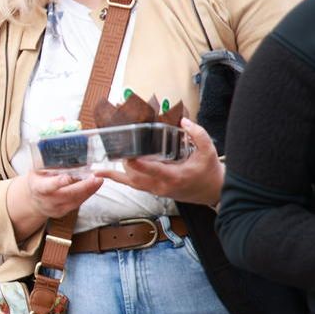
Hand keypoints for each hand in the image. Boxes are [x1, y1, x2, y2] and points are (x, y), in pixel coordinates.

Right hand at [20, 169, 102, 221]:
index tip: (68, 177)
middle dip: (84, 187)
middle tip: (96, 178)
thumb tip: (65, 154)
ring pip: (76, 200)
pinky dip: (87, 194)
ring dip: (89, 190)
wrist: (34, 201)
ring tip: (99, 180)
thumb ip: (48, 165)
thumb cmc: (37, 181)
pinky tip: (94, 186)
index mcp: (38, 188)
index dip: (58, 182)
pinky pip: (78, 203)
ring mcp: (56, 208)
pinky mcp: (64, 212)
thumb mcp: (37, 171)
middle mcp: (47, 200)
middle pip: (67, 194)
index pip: (48, 186)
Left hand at [96, 118, 223, 205]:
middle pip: (135, 175)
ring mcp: (155, 190)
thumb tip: (183, 121)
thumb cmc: (209, 172)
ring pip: (131, 180)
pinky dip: (116, 177)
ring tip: (113, 146)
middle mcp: (161, 186)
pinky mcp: (152, 190)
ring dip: (120, 165)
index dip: (138, 163)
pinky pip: (131, 184)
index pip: (153, 170)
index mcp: (175, 176)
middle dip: (124, 159)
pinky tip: (101, 172)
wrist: (213, 192)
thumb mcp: (209, 151)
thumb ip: (197, 134)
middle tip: (115, 141)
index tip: (127, 155)